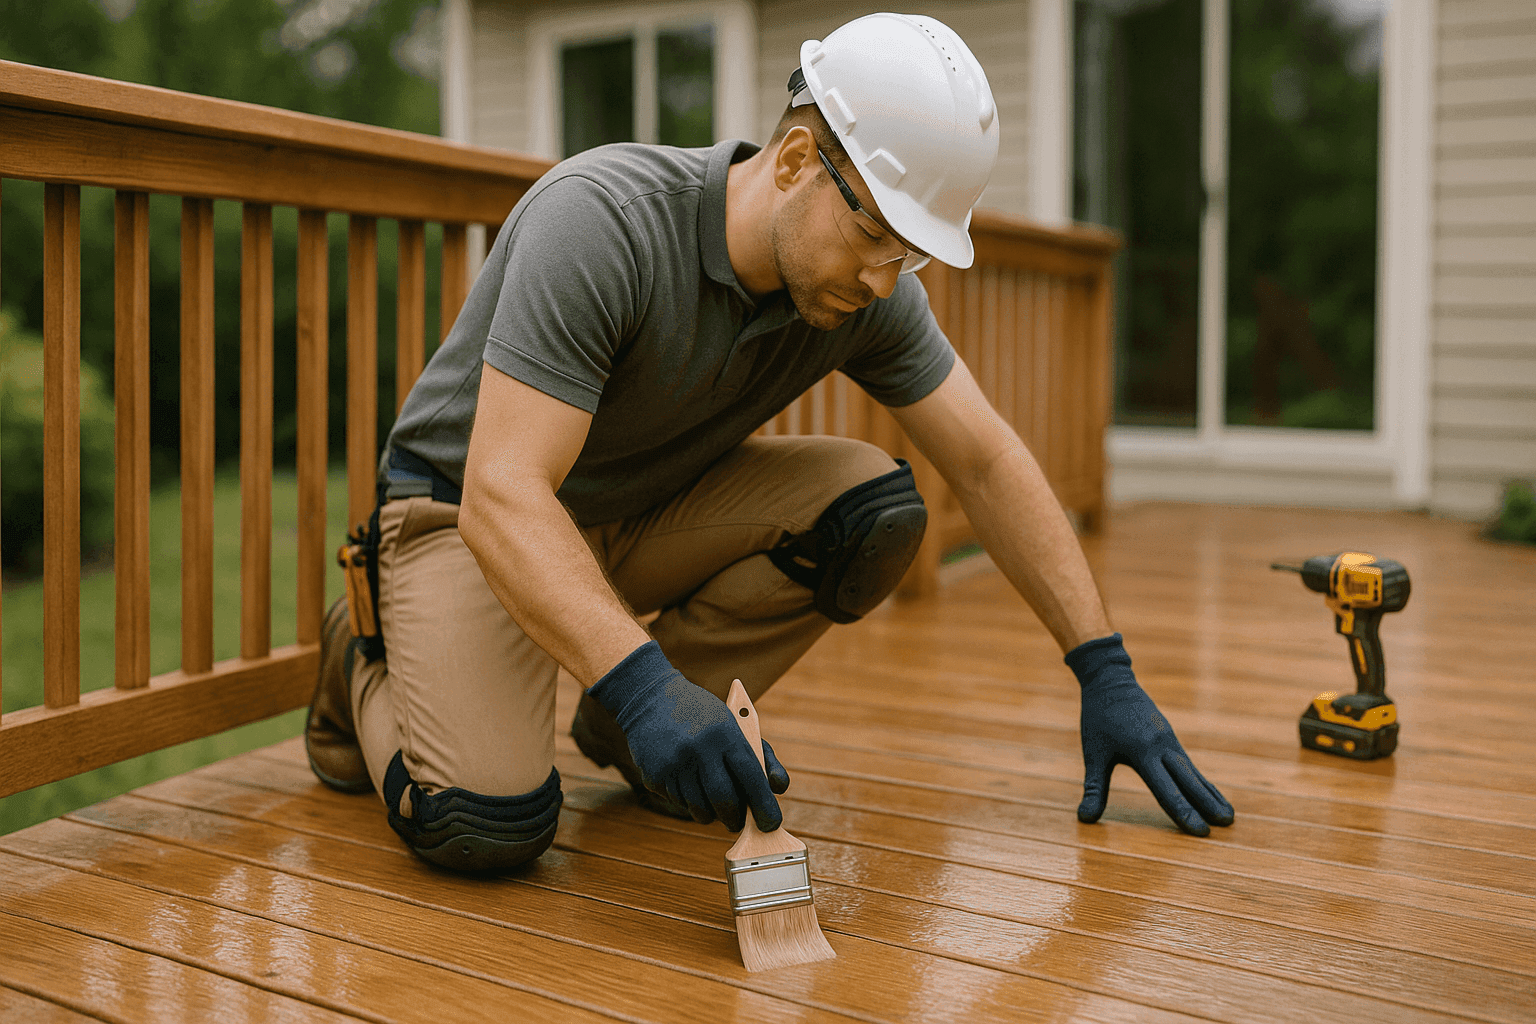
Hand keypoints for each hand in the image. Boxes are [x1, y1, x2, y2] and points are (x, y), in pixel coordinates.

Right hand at [587, 641, 787, 830]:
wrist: (651, 699)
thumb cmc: (705, 717)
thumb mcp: (736, 726)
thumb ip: (763, 757)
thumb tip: (778, 789)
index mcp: (724, 733)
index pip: (750, 777)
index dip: (763, 805)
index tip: (771, 824)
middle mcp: (698, 748)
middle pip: (724, 801)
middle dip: (735, 819)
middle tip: (738, 823)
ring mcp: (673, 763)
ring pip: (699, 810)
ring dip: (710, 813)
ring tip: (711, 801)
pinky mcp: (653, 774)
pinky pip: (678, 803)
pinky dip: (687, 802)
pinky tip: (685, 782)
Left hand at [1066, 634, 1233, 835]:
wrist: (1111, 680)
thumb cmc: (1098, 718)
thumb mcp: (1093, 753)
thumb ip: (1094, 788)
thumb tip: (1084, 820)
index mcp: (1142, 751)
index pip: (1166, 790)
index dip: (1184, 813)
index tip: (1201, 832)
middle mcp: (1162, 746)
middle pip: (1189, 781)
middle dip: (1208, 805)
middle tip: (1227, 825)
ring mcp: (1170, 741)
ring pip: (1193, 773)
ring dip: (1211, 794)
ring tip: (1229, 816)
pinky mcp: (1171, 738)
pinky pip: (1190, 765)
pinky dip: (1202, 781)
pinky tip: (1211, 794)